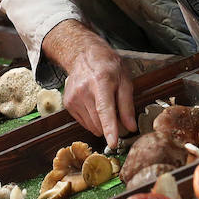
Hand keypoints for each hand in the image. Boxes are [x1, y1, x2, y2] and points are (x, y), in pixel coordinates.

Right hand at [42, 19, 136, 147]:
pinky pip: (84, 123)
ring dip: (101, 123)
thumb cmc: (107, 66)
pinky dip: (93, 120)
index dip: (110, 128)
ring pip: (92, 126)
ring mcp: (74, 98)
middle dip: (111, 126)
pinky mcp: (68, 104)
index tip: (113, 143)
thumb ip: (127, 105)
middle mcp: (84, 90)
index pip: (105, 110)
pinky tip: (94, 105)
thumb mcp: (125, 80)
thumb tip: (130, 127)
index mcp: (101, 82)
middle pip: (99, 122)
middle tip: (117, 113)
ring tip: (104, 104)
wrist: (83, 55)